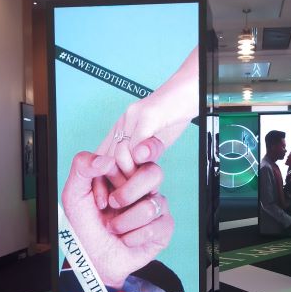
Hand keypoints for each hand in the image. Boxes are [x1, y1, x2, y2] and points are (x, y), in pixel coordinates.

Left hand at [62, 152, 173, 288]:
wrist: (93, 260)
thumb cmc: (85, 226)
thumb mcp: (73, 195)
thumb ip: (82, 168)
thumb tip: (107, 160)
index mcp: (124, 173)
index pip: (140, 153)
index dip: (146, 149)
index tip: (139, 153)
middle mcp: (143, 187)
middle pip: (154, 173)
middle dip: (129, 190)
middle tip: (111, 204)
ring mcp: (156, 206)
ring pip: (150, 206)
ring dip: (124, 222)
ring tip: (113, 228)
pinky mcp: (164, 228)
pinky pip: (155, 228)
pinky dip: (133, 237)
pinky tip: (126, 239)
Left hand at [92, 46, 198, 211]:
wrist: (190, 88)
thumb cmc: (175, 114)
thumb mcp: (156, 139)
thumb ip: (144, 155)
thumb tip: (136, 177)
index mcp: (123, 129)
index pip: (103, 157)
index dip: (100, 181)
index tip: (103, 201)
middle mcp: (124, 122)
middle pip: (107, 157)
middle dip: (107, 183)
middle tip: (115, 202)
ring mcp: (135, 118)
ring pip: (120, 153)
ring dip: (125, 176)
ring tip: (131, 191)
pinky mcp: (149, 115)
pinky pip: (138, 141)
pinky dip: (138, 158)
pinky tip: (142, 168)